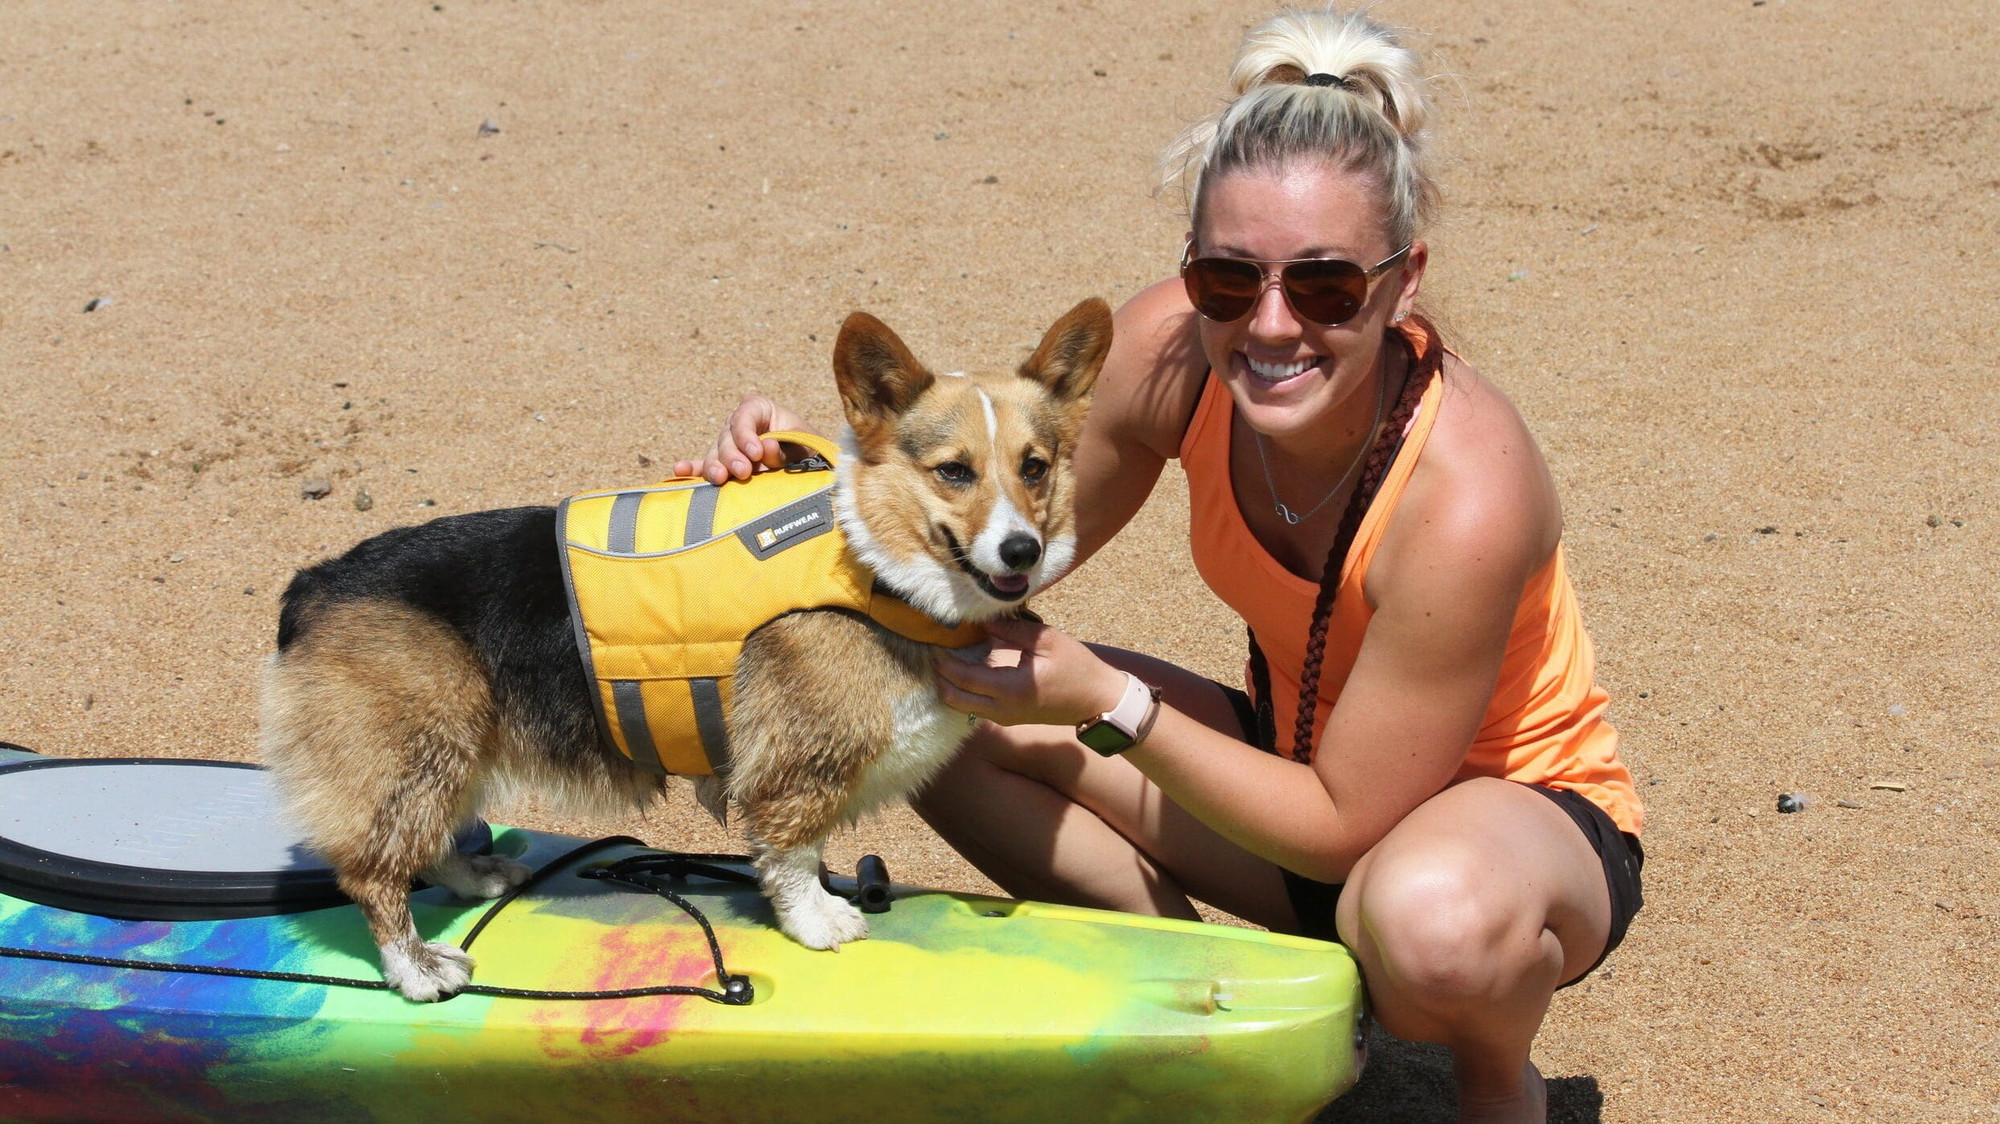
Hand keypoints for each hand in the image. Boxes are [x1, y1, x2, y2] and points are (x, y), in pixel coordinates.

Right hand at [670, 394, 816, 483]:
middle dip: (733, 456)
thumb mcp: (805, 442)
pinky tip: (680, 470)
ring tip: (720, 478)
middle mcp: (739, 425)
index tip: (756, 452)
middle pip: (727, 438)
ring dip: (715, 466)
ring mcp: (728, 445)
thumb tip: (766, 447)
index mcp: (759, 409)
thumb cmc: (809, 447)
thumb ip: (787, 444)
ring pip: (715, 454)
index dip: (746, 434)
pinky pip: (703, 466)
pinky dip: (692, 469)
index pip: (745, 416)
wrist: (810, 465)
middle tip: (744, 472)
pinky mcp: (723, 465)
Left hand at [933, 617, 1128, 728]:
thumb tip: (981, 621)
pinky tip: (966, 669)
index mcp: (1011, 689)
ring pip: (961, 706)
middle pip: (953, 698)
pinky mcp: (1008, 718)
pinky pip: (974, 707)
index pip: (963, 677)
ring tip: (947, 658)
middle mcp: (1003, 709)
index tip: (934, 642)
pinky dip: (963, 691)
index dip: (944, 661)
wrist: (1097, 701)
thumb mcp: (1047, 640)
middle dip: (939, 676)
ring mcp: (1004, 717)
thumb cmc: (1077, 667)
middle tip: (934, 651)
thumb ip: (1011, 630)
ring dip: (949, 684)